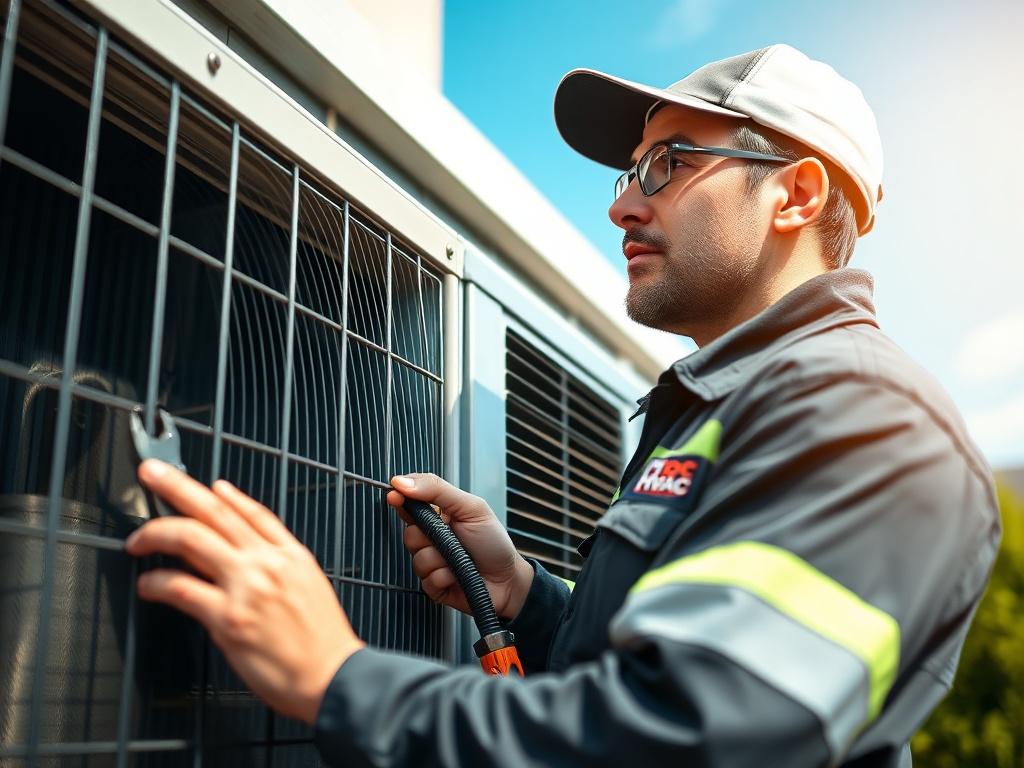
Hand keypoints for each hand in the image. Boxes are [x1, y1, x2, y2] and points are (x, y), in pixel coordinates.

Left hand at [126, 459, 364, 724]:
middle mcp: (267, 563)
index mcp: (291, 554)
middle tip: (152, 473)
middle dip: (176, 486)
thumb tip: (252, 542)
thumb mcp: (311, 586)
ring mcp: (246, 587)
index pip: (249, 510)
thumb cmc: (322, 642)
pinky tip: (149, 585)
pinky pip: (181, 588)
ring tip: (137, 539)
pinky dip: (158, 583)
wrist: (334, 677)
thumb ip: (281, 561)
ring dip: (155, 532)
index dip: (220, 493)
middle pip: (213, 511)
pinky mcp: (228, 618)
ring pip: (190, 538)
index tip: (199, 483)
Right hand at [387, 473, 533, 621]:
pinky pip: (425, 580)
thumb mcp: (471, 508)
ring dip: (440, 559)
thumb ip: (437, 490)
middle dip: (428, 536)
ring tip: (459, 559)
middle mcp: (432, 538)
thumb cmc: (493, 541)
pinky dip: (444, 577)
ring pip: (416, 558)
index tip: (395, 496)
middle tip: (450, 537)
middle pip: (409, 533)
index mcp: (439, 515)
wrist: (508, 580)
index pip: (410, 502)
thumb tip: (402, 482)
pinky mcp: (432, 585)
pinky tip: (457, 576)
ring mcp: (431, 562)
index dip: (400, 498)